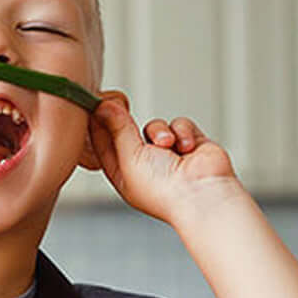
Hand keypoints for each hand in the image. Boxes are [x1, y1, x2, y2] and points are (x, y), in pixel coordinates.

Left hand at [87, 91, 246, 224]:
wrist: (204, 194)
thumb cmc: (163, 189)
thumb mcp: (129, 157)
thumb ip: (117, 129)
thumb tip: (102, 107)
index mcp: (124, 174)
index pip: (103, 144)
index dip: (97, 124)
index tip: (94, 104)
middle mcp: (145, 164)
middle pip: (127, 131)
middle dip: (124, 120)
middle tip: (119, 103)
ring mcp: (169, 154)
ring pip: (154, 125)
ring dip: (160, 132)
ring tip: (168, 145)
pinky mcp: (190, 144)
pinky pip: (179, 124)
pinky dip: (183, 132)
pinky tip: (187, 148)